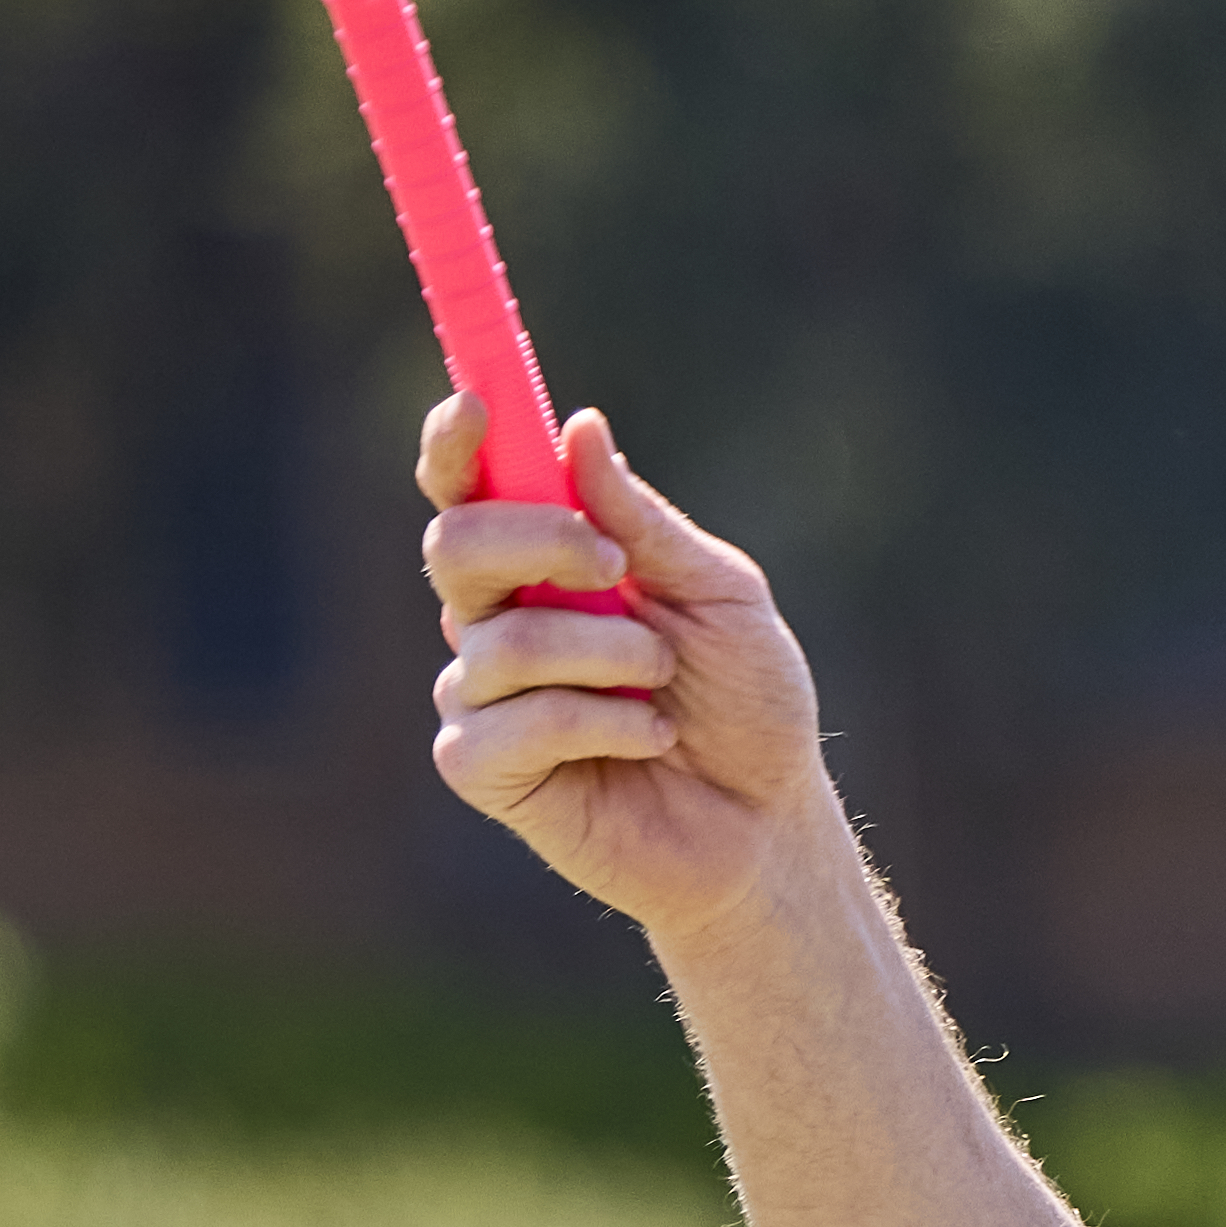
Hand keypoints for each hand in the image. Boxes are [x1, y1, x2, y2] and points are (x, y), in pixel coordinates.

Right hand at [419, 402, 838, 946]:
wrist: (771, 823)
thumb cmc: (748, 707)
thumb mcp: (720, 596)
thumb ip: (645, 521)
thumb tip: (579, 427)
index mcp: (542, 567)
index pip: (468, 490)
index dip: (456, 444)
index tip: (475, 403)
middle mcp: (498, 621)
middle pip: (454, 548)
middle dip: (537, 542)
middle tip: (615, 568)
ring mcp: (483, 695)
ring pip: (500, 642)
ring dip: (606, 655)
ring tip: (664, 687)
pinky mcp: (484, 768)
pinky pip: (512, 723)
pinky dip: (600, 724)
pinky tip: (648, 740)